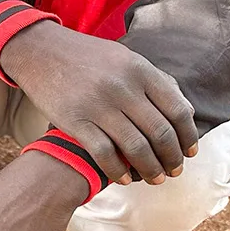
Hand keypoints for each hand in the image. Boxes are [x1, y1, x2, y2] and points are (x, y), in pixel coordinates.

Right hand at [0, 21, 197, 184]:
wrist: (39, 50)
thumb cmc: (87, 57)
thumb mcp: (125, 58)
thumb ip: (156, 82)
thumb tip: (186, 111)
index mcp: (140, 70)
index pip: (177, 110)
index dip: (188, 136)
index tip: (189, 153)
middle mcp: (122, 87)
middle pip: (160, 133)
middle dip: (172, 158)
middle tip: (174, 171)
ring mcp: (98, 105)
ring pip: (137, 148)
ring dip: (150, 170)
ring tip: (154, 180)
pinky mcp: (74, 120)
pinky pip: (105, 154)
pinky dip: (118, 171)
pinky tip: (123, 178)